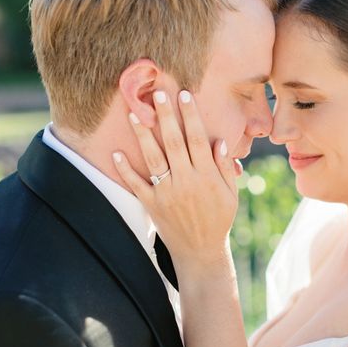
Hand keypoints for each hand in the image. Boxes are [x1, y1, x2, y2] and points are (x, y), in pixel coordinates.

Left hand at [113, 90, 238, 269]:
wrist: (200, 252)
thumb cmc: (219, 220)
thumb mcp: (231, 194)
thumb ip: (226, 168)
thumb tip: (219, 141)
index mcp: (207, 177)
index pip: (198, 139)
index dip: (191, 116)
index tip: (184, 95)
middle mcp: (186, 182)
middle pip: (174, 143)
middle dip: (166, 117)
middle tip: (157, 93)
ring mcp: (167, 194)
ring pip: (153, 159)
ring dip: (143, 136)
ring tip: (134, 114)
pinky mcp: (152, 205)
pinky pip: (136, 185)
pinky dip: (125, 170)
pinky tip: (116, 153)